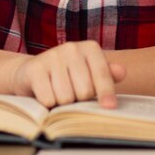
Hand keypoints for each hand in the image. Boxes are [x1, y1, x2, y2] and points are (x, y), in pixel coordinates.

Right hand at [10, 41, 125, 108]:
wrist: (33, 73)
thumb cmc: (68, 77)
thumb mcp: (90, 74)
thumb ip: (107, 75)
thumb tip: (121, 72)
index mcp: (90, 48)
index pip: (102, 75)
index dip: (106, 93)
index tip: (110, 107)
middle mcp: (72, 48)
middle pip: (85, 91)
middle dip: (79, 100)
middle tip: (72, 93)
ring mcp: (52, 56)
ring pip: (66, 97)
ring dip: (62, 103)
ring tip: (57, 93)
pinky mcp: (35, 68)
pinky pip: (48, 99)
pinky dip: (47, 103)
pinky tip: (44, 93)